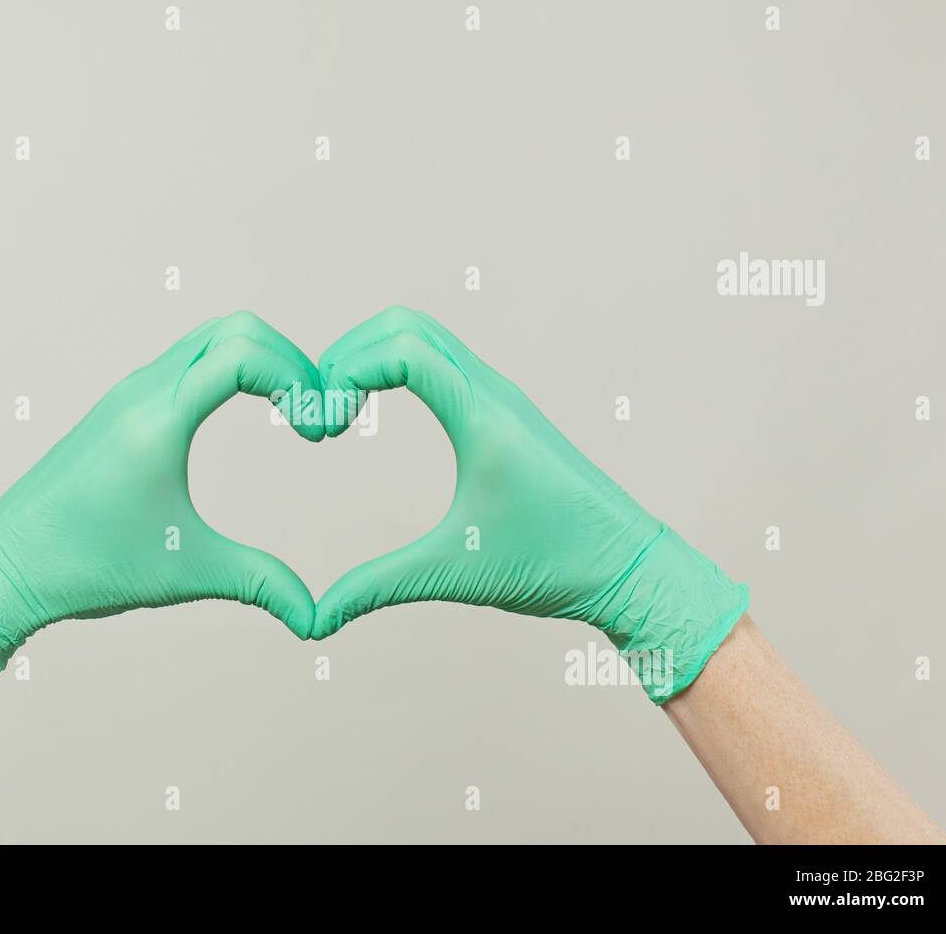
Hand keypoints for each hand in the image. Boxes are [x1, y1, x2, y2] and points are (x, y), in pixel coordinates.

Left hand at [0, 312, 322, 716]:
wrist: (5, 567)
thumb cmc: (85, 565)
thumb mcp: (186, 574)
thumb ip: (261, 585)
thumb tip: (316, 621)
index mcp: (159, 419)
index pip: (242, 354)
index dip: (297, 379)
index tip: (316, 431)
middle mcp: (144, 391)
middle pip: (235, 328)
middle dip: (290, 361)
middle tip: (315, 415)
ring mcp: (130, 393)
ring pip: (210, 337)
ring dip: (261, 360)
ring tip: (291, 413)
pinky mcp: (123, 407)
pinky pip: (188, 359)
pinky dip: (231, 368)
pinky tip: (248, 412)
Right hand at [312, 306, 747, 702]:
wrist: (629, 569)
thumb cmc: (557, 563)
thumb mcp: (453, 573)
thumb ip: (377, 588)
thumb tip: (317, 619)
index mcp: (481, 418)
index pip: (403, 351)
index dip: (347, 370)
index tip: (326, 421)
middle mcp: (492, 393)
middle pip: (406, 325)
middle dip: (349, 353)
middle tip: (322, 406)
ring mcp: (500, 398)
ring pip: (426, 337)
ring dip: (373, 356)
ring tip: (343, 409)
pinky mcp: (504, 413)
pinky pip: (443, 362)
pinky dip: (399, 368)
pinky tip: (380, 411)